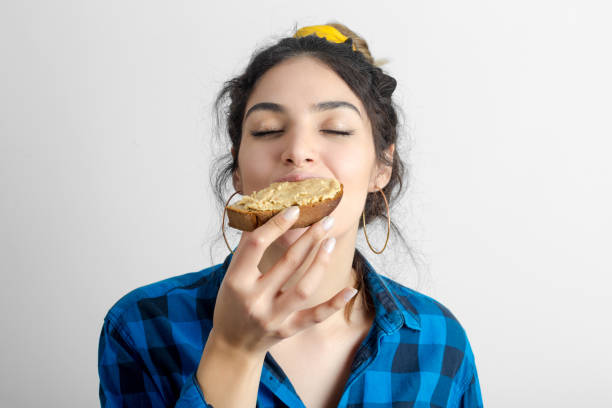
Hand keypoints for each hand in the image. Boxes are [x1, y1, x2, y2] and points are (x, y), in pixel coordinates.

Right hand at [210, 206, 357, 356]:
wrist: (231, 344)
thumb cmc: (231, 303)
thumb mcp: (232, 275)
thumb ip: (247, 250)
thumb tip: (266, 213)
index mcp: (236, 281)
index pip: (256, 245)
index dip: (276, 224)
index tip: (295, 209)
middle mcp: (255, 300)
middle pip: (288, 262)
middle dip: (309, 238)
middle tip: (325, 220)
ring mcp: (272, 317)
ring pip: (304, 288)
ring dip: (320, 262)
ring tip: (330, 241)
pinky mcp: (287, 330)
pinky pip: (315, 317)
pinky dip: (334, 304)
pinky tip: (351, 289)